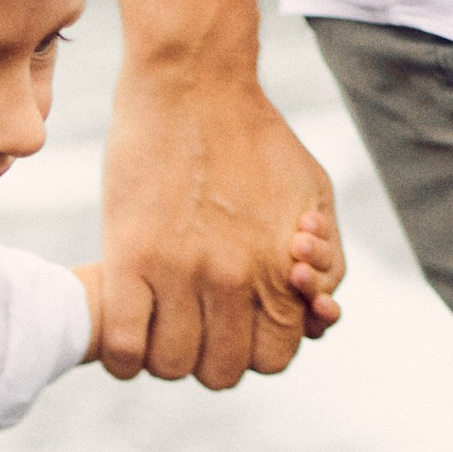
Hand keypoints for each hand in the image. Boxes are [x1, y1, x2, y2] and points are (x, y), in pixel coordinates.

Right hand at [98, 64, 340, 385]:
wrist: (194, 80)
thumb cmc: (257, 138)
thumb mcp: (314, 196)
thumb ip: (327, 262)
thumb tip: (316, 314)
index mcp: (280, 269)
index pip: (273, 358)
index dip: (255, 346)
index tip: (237, 321)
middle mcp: (233, 278)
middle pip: (223, 371)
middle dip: (212, 355)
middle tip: (196, 322)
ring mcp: (179, 271)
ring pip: (173, 365)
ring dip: (166, 354)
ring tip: (161, 320)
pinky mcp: (129, 255)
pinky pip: (125, 346)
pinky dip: (126, 354)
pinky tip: (130, 329)